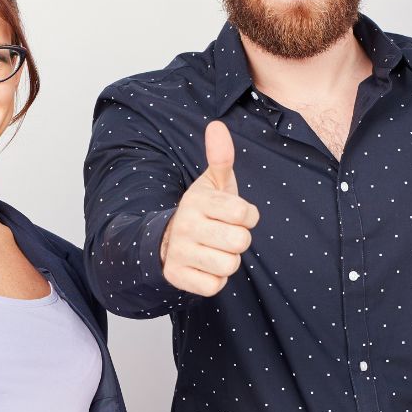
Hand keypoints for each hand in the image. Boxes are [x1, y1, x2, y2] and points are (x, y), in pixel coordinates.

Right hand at [160, 121, 259, 296]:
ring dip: (227, 261)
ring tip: (214, 250)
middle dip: (238, 240)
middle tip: (223, 235)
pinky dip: (214, 280)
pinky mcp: (177, 277)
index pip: (245, 214)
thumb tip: (217, 126)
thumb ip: (220, 158)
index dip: (247, 217)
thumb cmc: (200, 212)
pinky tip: (204, 266)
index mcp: (198, 201)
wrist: (164, 241)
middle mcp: (186, 225)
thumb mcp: (212, 184)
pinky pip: (214, 285)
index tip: (233, 215)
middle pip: (240, 242)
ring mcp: (180, 252)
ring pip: (229, 265)